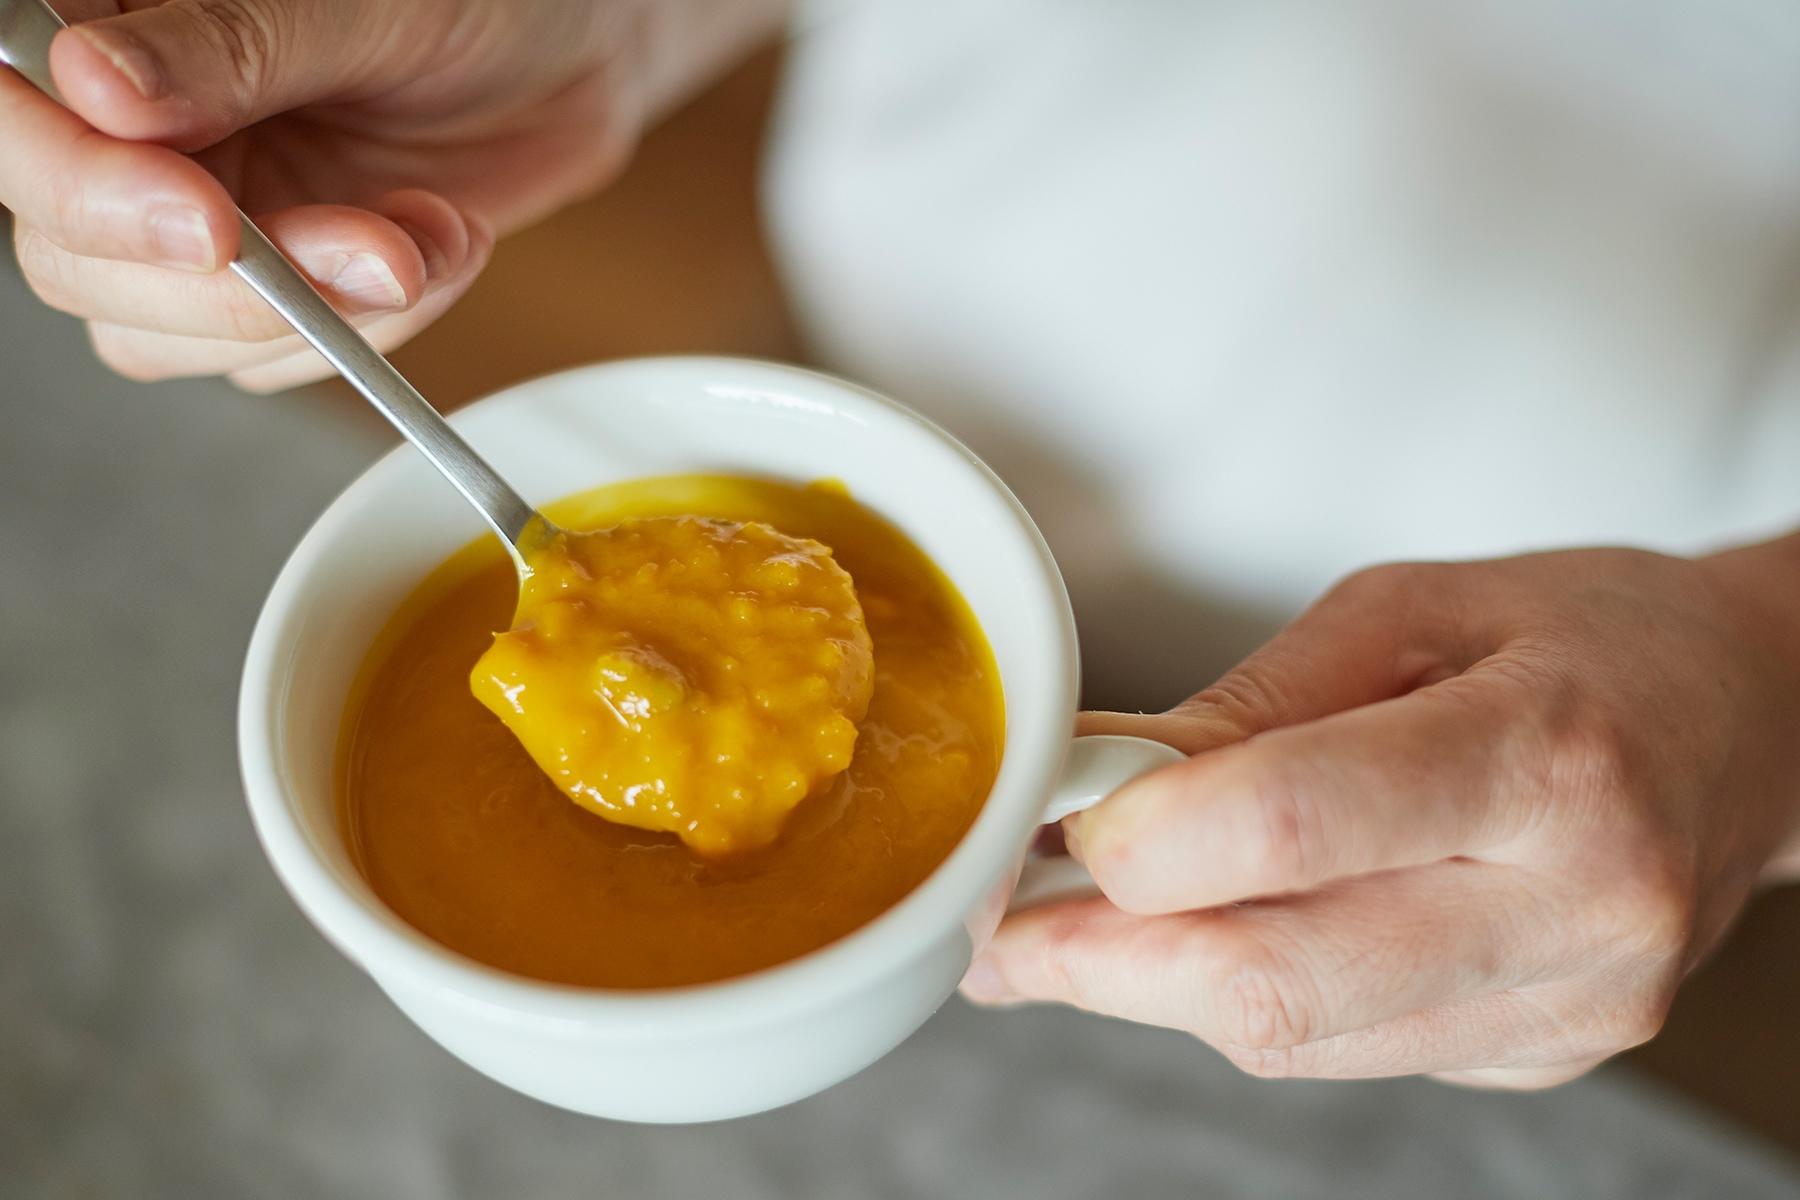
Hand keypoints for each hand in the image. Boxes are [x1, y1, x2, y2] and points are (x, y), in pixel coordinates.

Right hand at [4, 0, 644, 389]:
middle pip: (73, 259)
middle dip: (237, 287)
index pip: (15, 127)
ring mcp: (194, 214)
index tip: (207, 225)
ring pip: (165, 336)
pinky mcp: (271, 284)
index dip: (84, 191)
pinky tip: (439, 244)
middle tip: (374, 248)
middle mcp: (125, 131)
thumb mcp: (364, 4)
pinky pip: (274, 363)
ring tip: (426, 235)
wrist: (575, 53)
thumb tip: (95, 89)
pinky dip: (372, 332)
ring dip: (316, 317)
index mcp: (107, 26)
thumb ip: (233, 45)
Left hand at [963, 539, 1799, 1087]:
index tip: (1050, 825)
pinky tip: (1198, 945)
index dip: (1137, 840)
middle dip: (1102, 962)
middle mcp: (1575, 906)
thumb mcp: (1408, 610)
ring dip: (1151, 992)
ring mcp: (1571, 1007)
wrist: (1748, 725)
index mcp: (1546, 753)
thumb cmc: (1580, 640)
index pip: (1294, 824)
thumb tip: (1094, 784)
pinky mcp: (1545, 1058)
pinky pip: (1345, 1053)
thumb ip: (1250, 705)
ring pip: (1296, 1038)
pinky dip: (1244, 1002)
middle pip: (1277, 979)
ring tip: (1060, 940)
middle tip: (998, 930)